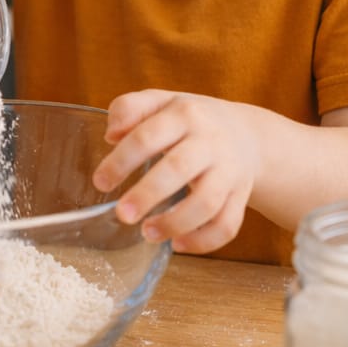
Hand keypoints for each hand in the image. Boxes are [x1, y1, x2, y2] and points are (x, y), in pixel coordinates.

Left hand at [92, 90, 258, 253]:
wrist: (246, 133)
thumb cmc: (191, 121)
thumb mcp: (161, 102)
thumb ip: (130, 109)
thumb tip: (111, 135)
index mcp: (184, 115)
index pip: (148, 136)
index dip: (122, 160)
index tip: (100, 182)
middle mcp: (209, 142)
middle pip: (179, 168)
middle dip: (148, 194)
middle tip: (123, 214)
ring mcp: (228, 171)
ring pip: (207, 202)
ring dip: (176, 223)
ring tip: (147, 233)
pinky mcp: (240, 197)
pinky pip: (227, 224)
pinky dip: (204, 241)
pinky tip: (178, 244)